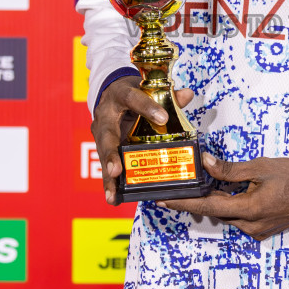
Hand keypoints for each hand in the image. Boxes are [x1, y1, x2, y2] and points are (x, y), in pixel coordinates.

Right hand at [91, 77, 193, 205]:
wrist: (110, 92)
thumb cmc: (132, 93)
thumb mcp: (147, 90)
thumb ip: (168, 96)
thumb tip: (187, 95)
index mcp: (119, 95)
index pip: (133, 98)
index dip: (147, 108)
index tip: (163, 118)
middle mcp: (105, 115)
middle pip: (107, 135)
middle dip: (112, 154)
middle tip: (117, 170)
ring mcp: (101, 133)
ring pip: (103, 155)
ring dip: (108, 177)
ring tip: (113, 194)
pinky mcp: (102, 147)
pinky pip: (105, 166)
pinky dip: (109, 183)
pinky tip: (113, 198)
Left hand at [161, 147, 288, 241]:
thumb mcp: (262, 167)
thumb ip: (231, 170)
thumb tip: (206, 164)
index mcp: (249, 210)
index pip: (207, 206)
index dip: (183, 202)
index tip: (163, 198)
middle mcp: (251, 226)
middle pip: (216, 212)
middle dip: (200, 198)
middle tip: (183, 182)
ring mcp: (259, 231)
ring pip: (229, 215)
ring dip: (219, 201)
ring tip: (207, 182)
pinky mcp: (265, 229)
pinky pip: (241, 217)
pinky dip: (233, 205)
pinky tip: (234, 190)